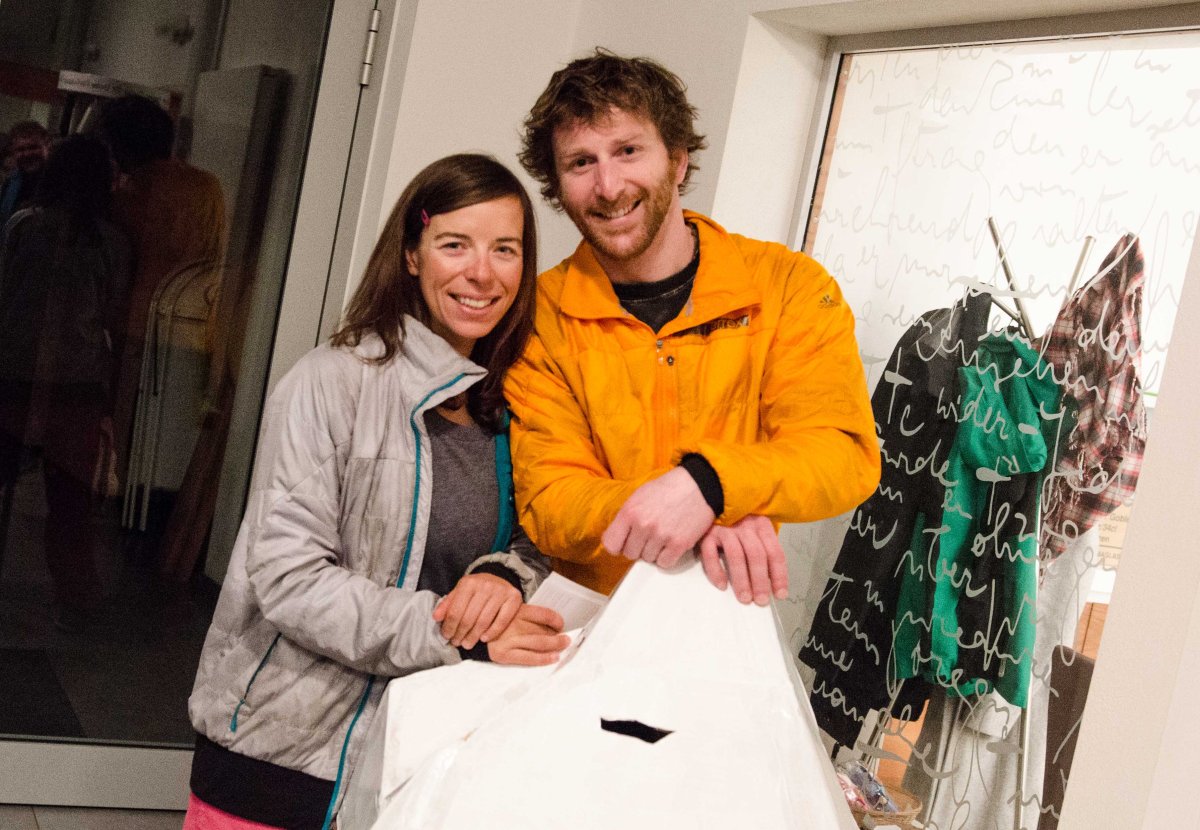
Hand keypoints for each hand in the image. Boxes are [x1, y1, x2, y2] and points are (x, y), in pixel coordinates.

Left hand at [432, 573, 521, 648]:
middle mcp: (485, 586)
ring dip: (474, 636)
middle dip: (460, 634)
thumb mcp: (459, 591)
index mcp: (468, 583)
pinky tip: (484, 638)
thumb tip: (436, 617)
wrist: (499, 577)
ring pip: (484, 621)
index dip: (449, 627)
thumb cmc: (476, 588)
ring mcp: (500, 592)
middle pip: (469, 618)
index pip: (455, 611)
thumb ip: (447, 604)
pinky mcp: (514, 598)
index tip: (447, 636)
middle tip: (457, 643)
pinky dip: (492, 632)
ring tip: (468, 643)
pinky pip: (502, 621)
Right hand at [487, 604, 570, 665]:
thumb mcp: (510, 612)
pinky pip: (529, 657)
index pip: (544, 614)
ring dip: (555, 646)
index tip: (561, 625)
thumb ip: (528, 617)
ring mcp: (509, 639)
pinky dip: (543, 658)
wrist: (472, 633)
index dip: (556, 620)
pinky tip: (553, 658)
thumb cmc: (496, 623)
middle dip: (558, 636)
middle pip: (543, 630)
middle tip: (567, 640)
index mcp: (517, 610)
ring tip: (563, 646)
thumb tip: (553, 626)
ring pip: (539, 643)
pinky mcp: (504, 654)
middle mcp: (514, 624)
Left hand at [600, 467, 714, 568]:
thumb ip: (626, 517)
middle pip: (630, 554)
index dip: (618, 545)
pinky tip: (671, 543)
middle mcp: (643, 525)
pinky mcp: (679, 544)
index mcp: (630, 512)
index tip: (625, 542)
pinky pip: (665, 563)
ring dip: (654, 551)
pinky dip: (667, 556)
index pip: (610, 544)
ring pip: (648, 559)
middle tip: (649, 535)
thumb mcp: (639, 495)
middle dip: (638, 547)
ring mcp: (661, 536)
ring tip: (663, 535)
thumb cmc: (669, 488)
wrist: (699, 485)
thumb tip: (615, 537)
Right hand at [697, 514, 787, 604]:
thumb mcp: (755, 530)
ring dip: (741, 579)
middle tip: (761, 600)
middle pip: (756, 555)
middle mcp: (745, 525)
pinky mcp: (706, 534)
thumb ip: (764, 548)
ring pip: (736, 555)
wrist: (711, 502)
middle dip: (760, 580)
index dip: (779, 575)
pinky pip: (710, 554)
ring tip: (745, 598)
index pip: (775, 552)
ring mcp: (724, 529)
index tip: (779, 594)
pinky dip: (717, 571)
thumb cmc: (737, 523)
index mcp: (761, 524)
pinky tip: (722, 585)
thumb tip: (772, 581)